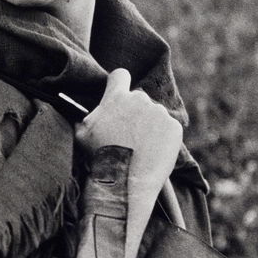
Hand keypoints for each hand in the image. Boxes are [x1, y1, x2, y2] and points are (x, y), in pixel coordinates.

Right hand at [76, 68, 182, 190]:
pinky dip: (162, 138)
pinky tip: (152, 153)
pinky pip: (167, 128)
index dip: (118, 84)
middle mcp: (140, 99)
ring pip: (154, 114)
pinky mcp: (175, 128)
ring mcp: (160, 113)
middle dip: (133, 112)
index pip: (120, 75)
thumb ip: (87, 116)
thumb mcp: (82, 133)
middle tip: (127, 135)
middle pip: (138, 99)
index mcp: (117, 97)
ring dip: (148, 126)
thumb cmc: (100, 158)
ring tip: (140, 148)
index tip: (118, 94)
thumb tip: (87, 112)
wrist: (126, 181)